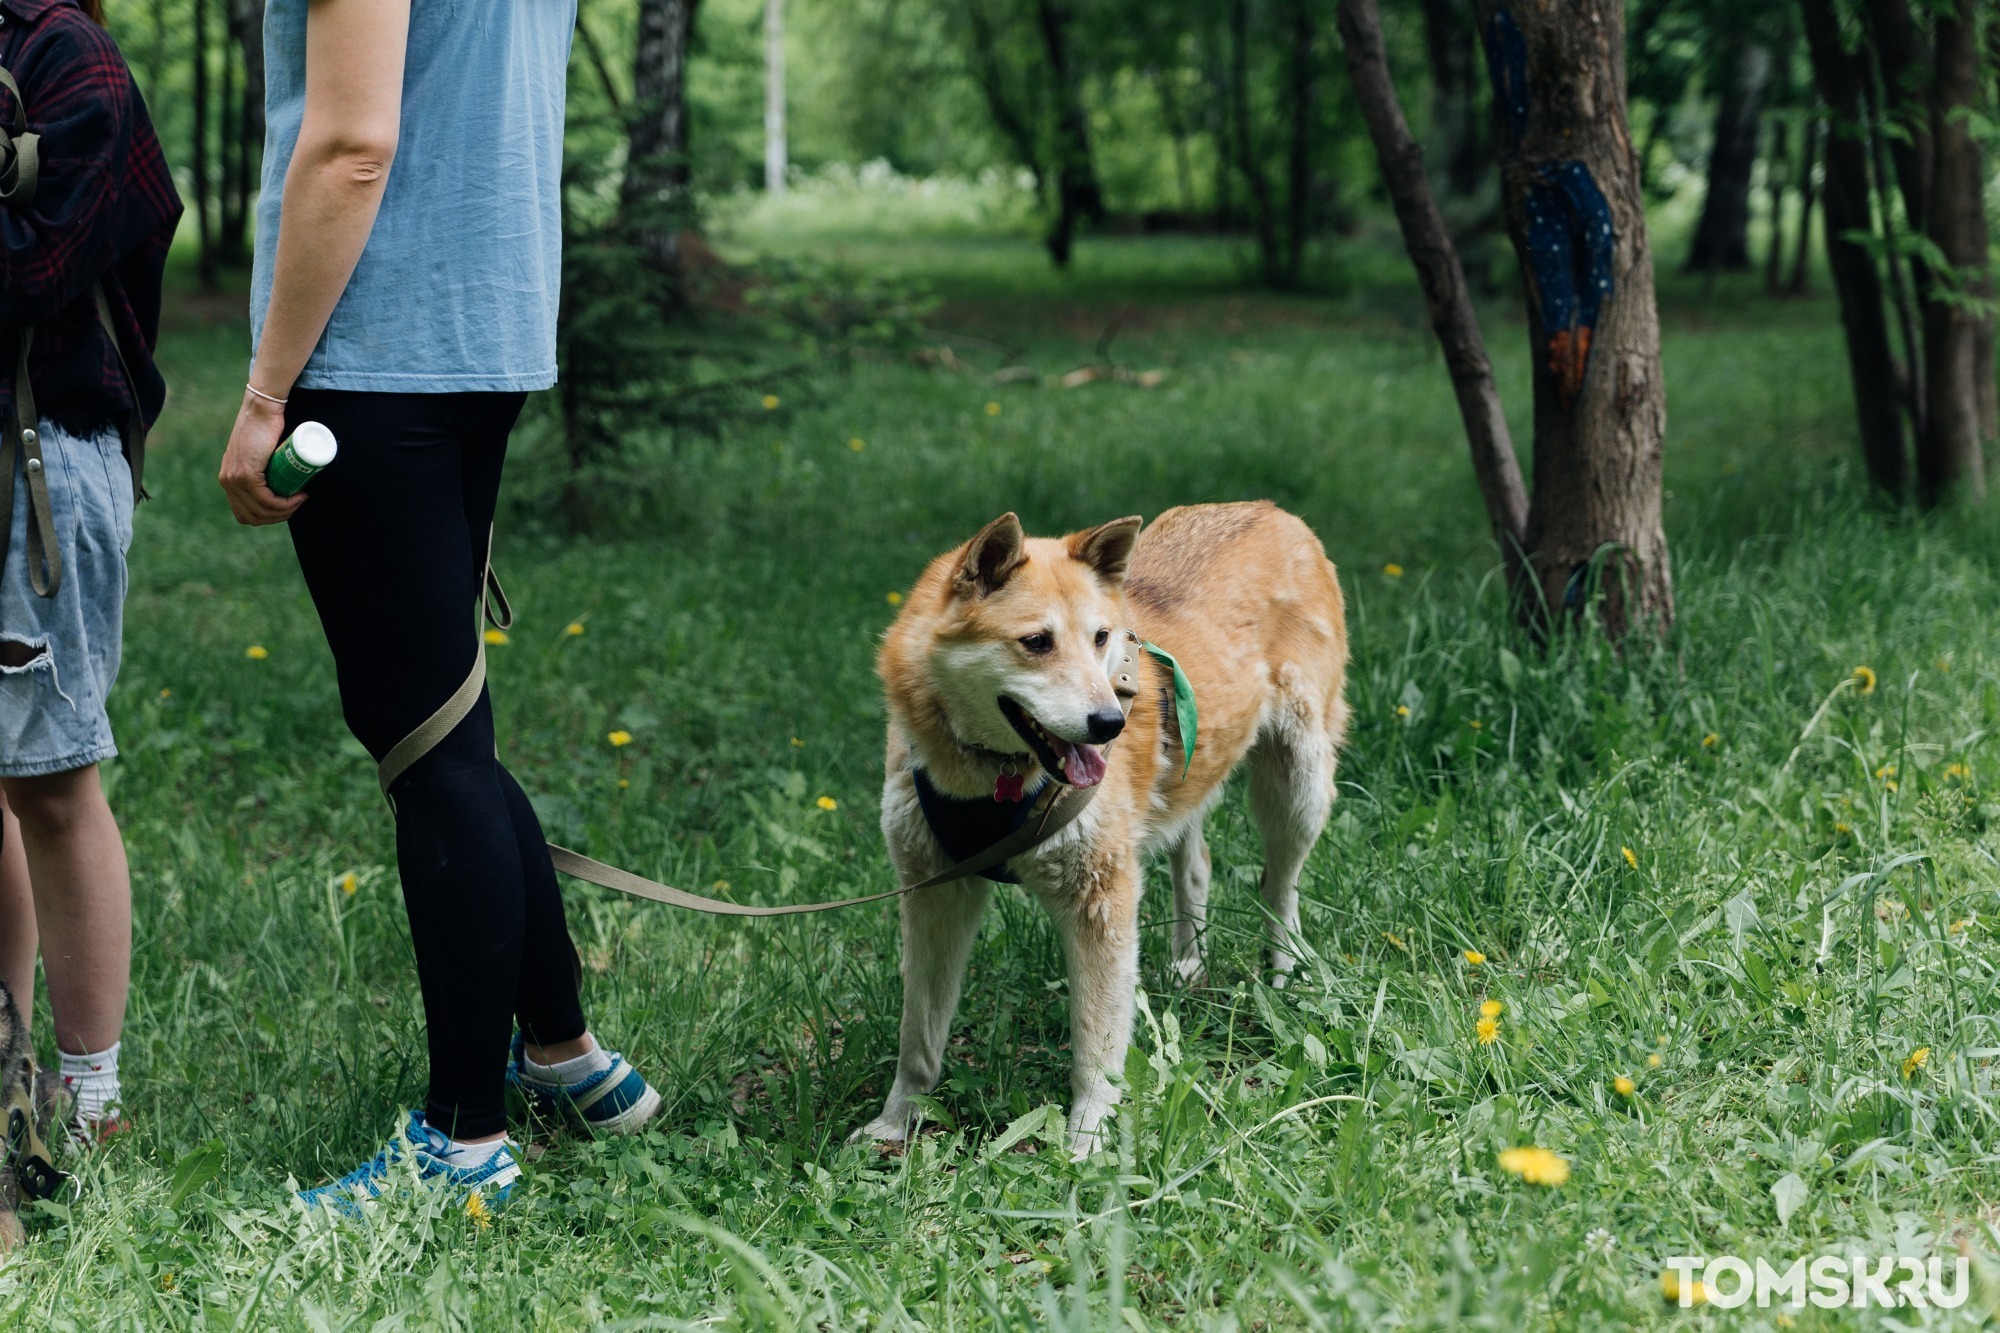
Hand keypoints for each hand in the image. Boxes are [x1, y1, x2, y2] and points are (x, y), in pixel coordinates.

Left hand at [218, 388, 306, 525]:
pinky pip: (265, 500)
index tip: (289, 505)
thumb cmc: (265, 427)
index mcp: (228, 479)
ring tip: (300, 498)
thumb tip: (279, 478)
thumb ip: (259, 464)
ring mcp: (235, 478)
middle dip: (279, 517)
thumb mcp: (257, 452)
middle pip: (253, 516)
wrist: (261, 408)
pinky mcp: (247, 474)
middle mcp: (227, 481)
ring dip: (284, 511)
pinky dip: (283, 504)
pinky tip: (296, 498)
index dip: (269, 517)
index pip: (245, 513)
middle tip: (298, 503)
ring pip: (260, 511)